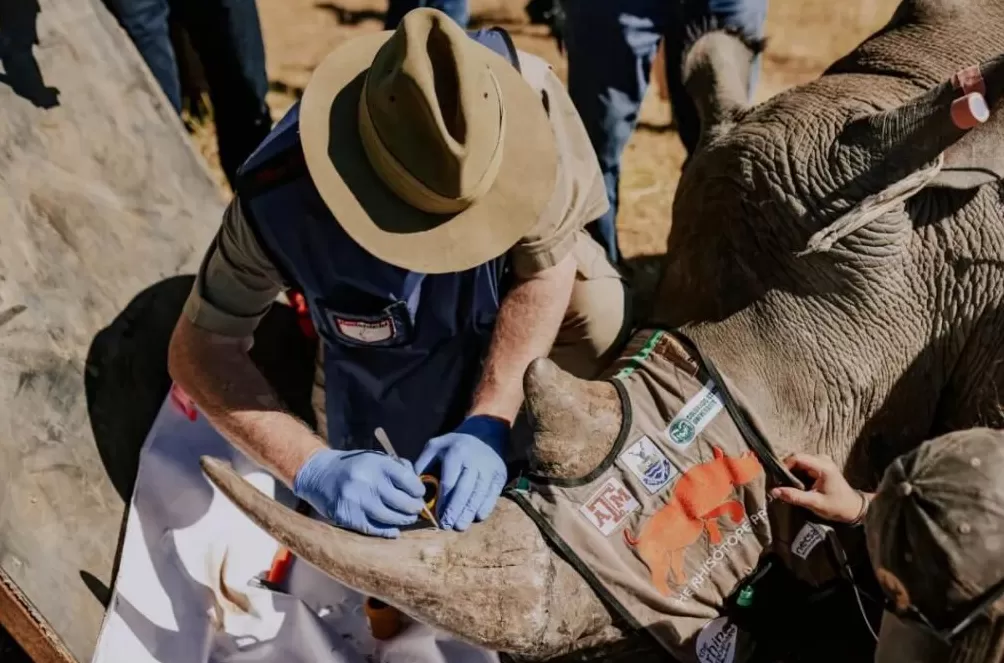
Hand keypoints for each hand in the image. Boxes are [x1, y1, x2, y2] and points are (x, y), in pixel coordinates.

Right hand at [293, 449, 426, 537]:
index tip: (420, 494)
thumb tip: (418, 488)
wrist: (319, 474)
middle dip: (414, 508)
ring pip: (390, 518)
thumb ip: (398, 469)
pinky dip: (387, 531)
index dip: (418, 490)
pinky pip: (373, 529)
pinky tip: (393, 529)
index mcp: (377, 463)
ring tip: (408, 518)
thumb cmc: (354, 466)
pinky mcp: (346, 516)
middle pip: (402, 502)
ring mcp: (356, 500)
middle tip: (417, 509)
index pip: (408, 480)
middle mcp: (367, 481)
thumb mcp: (375, 458)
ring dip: (403, 520)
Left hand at [415, 415, 508, 530]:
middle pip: (465, 490)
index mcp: (456, 453)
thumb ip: (422, 465)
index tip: (437, 516)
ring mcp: (489, 468)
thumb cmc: (454, 445)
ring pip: (479, 494)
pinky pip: (492, 495)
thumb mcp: (434, 447)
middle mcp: (474, 460)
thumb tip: (415, 490)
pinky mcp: (500, 475)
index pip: (449, 482)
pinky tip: (476, 517)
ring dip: (469, 512)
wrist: (486, 432)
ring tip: (460, 526)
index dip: (443, 501)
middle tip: (447, 526)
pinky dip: (485, 507)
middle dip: (456, 510)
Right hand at [770, 453, 869, 522]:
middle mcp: (822, 459)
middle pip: (797, 458)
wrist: (854, 508)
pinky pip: (803, 465)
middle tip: (780, 484)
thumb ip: (794, 496)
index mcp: (822, 466)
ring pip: (799, 462)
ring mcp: (822, 461)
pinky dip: (797, 474)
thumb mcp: (815, 503)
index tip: (777, 479)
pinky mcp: (821, 466)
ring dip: (791, 472)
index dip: (784, 466)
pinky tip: (795, 485)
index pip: (797, 457)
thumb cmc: (837, 506)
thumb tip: (774, 491)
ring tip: (787, 485)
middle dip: (786, 470)